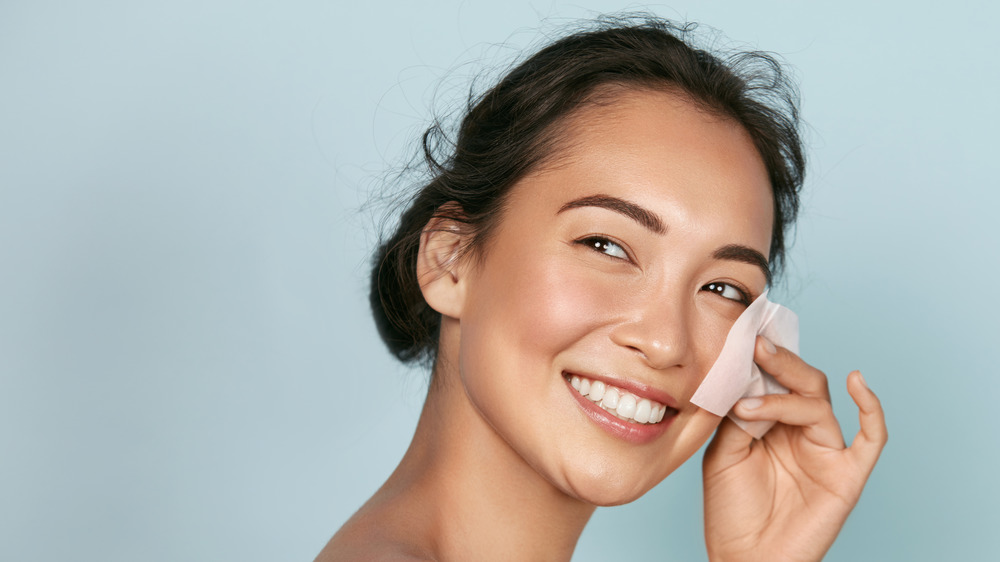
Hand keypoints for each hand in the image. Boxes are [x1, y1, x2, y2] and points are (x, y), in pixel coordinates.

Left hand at [701, 337, 887, 561]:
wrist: (745, 560)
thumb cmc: (731, 511)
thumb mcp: (723, 452)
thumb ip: (737, 415)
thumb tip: (746, 377)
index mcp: (772, 423)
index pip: (775, 379)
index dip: (761, 358)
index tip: (741, 335)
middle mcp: (801, 432)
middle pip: (802, 383)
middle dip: (780, 363)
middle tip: (755, 345)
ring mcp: (827, 452)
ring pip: (820, 404)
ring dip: (785, 397)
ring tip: (749, 406)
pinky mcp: (847, 475)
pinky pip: (871, 439)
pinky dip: (870, 408)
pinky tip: (857, 381)